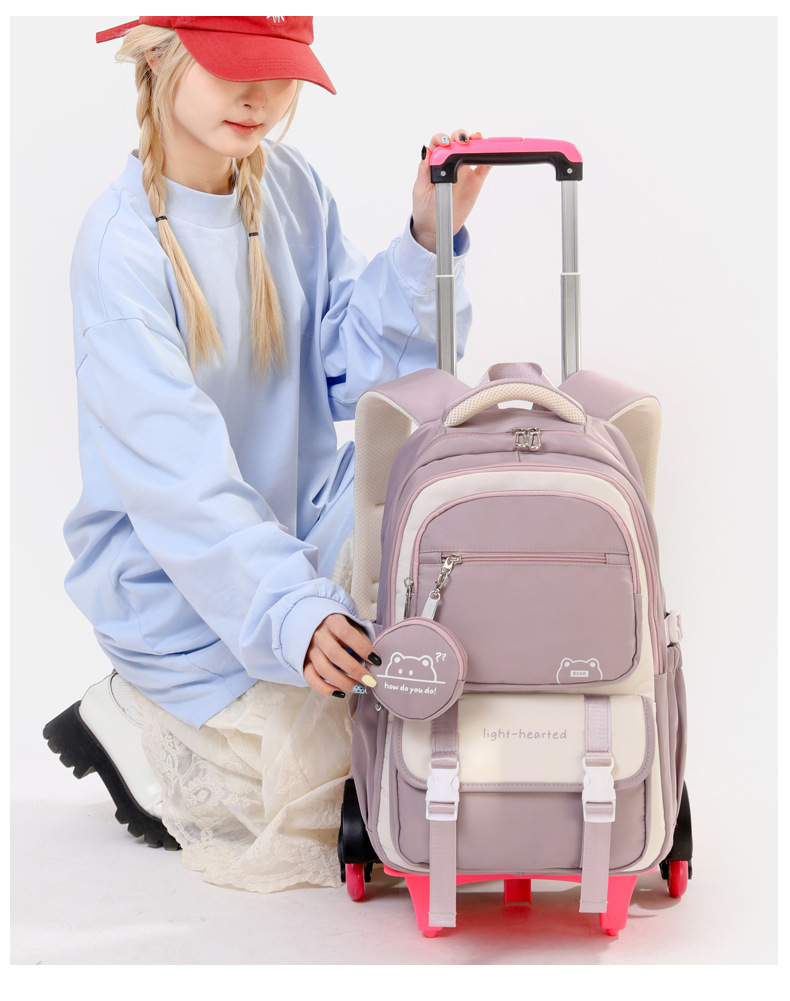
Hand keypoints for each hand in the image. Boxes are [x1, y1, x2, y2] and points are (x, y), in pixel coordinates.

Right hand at [303, 613, 381, 696]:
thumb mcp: (351, 625)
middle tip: (370, 680)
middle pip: (335, 654)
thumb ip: (361, 639)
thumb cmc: (337, 627)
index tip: (377, 660)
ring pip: (324, 669)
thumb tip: (374, 659)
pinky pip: (311, 679)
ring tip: (358, 688)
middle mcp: (319, 635)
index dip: (363, 648)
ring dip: (343, 682)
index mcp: (332, 621)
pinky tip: (340, 692)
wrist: (313, 624)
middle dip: (355, 670)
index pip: (348, 634)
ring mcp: (310, 650)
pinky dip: (325, 689)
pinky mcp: (304, 663)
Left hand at [411, 129, 491, 253]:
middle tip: (464, 141)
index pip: (438, 143)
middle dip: (460, 136)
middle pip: (456, 141)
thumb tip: (425, 151)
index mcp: (434, 162)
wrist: (435, 226)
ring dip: (476, 143)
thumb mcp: (420, 190)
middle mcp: (450, 162)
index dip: (442, 138)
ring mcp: (464, 171)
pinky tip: (492, 156)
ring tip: (479, 141)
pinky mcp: (475, 181)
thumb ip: (423, 171)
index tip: (446, 142)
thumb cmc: (424, 207)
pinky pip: (484, 167)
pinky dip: (489, 160)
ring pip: (472, 150)